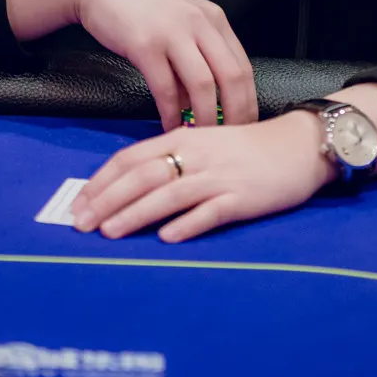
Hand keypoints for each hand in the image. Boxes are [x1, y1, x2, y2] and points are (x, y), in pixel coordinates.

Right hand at [6, 0, 256, 131]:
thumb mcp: (180, 22)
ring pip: (204, 86)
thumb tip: (202, 104)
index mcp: (214, 19)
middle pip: (232, 78)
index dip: (249, 102)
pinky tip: (169, 128)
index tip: (245, 130)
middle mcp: (200, 24)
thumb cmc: (140, 6)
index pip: (244, 67)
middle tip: (229, 144)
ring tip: (200, 141)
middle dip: (236, 116)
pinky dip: (171, 114)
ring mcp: (173, 33)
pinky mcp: (146, 45)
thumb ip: (196, 56)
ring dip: (205, 120)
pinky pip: (166, 89)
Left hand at [72, 112, 333, 242]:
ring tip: (111, 233)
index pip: (132, 158)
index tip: (79, 203)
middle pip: (143, 176)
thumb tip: (129, 185)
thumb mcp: (203, 144)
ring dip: (137, 213)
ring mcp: (219, 176)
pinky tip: (168, 238)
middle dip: (108, 200)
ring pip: (170, 193)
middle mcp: (196, 155)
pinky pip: (211, 212)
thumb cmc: (246, 148)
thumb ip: (170, 159)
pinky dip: (188, 224)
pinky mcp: (242, 197)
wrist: (297, 145)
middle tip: (82, 224)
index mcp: (183, 138)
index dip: (102, 181)